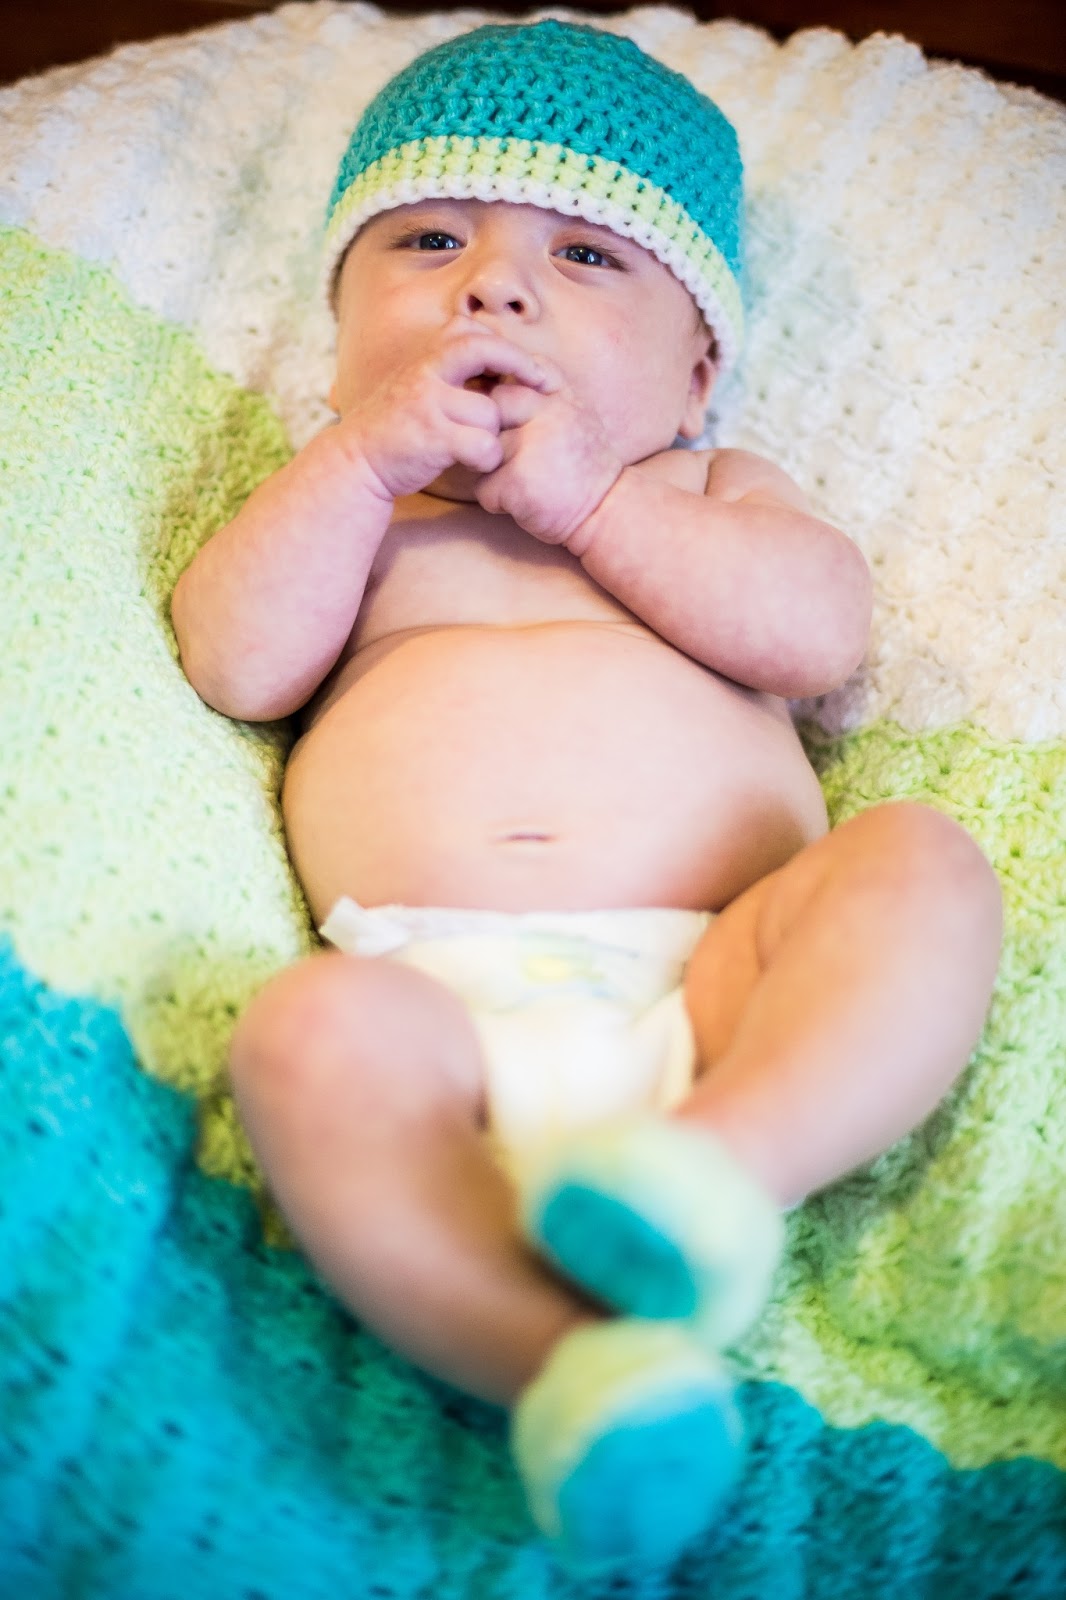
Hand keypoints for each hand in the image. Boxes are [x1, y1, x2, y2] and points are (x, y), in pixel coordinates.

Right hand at [336, 319, 554, 501]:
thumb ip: (454, 372)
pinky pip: (483, 444)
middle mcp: (425, 371)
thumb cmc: (399, 428)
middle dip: (521, 364)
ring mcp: (427, 403)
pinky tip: (475, 463)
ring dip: (493, 432)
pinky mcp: (431, 438)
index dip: (509, 347)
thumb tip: (505, 360)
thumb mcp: (422, 387)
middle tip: (545, 384)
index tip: (532, 367)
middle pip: (485, 348)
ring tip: (476, 445)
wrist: (357, 462)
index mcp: (425, 357)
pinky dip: (487, 457)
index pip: (475, 332)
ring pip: (490, 411)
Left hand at [474, 368, 622, 546]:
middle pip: (493, 407)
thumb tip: (495, 378)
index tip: (518, 425)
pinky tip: (524, 504)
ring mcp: (531, 447)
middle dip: (492, 432)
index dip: (506, 400)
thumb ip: (546, 394)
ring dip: (493, 471)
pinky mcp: (517, 481)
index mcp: (563, 397)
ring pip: (481, 449)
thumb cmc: (587, 468)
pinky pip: (483, 487)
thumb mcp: (578, 416)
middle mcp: (549, 415)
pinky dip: (497, 502)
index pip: (516, 375)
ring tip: (525, 484)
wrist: (608, 513)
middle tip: (515, 459)